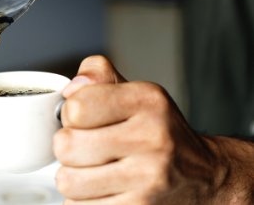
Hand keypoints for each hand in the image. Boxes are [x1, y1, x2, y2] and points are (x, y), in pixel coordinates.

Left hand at [54, 55, 253, 203]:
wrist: (201, 176)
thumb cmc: (157, 130)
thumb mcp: (134, 92)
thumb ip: (98, 74)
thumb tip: (70, 88)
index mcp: (147, 101)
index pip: (76, 107)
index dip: (69, 114)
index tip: (82, 118)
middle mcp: (152, 138)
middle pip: (67, 145)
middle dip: (66, 146)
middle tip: (83, 146)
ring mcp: (148, 179)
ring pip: (68, 181)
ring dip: (71, 176)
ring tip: (91, 169)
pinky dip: (82, 200)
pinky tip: (101, 189)